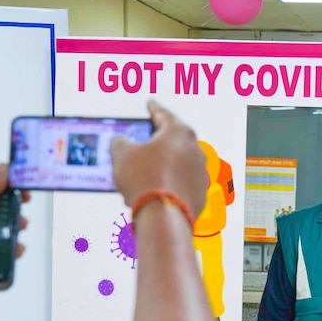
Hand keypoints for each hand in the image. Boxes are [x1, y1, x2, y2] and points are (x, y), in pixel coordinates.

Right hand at [110, 100, 207, 217]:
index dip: (153, 108)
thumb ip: (121, 142)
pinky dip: (168, 183)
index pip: (163, 115)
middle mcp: (195, 150)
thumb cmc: (144, 180)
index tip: (150, 103)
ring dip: (161, 165)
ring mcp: (200, 173)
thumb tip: (122, 142)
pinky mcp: (200, 193)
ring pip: (177, 164)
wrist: (163, 216)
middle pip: (172, 141)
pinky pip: (180, 183)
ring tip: (141, 173)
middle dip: (155, 142)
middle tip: (142, 141)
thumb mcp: (122, 154)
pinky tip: (152, 190)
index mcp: (180, 133)